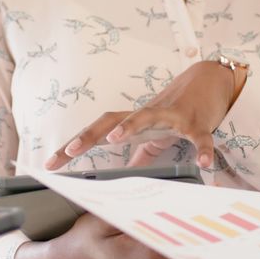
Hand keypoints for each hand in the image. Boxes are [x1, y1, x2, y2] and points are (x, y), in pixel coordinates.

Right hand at [15, 213, 189, 258]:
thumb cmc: (85, 241)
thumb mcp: (99, 220)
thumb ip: (129, 211)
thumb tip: (158, 200)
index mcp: (139, 255)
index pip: (177, 235)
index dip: (191, 215)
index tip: (201, 197)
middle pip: (190, 244)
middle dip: (198, 221)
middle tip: (208, 197)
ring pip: (193, 253)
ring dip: (197, 231)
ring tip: (200, 206)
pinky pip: (188, 258)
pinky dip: (191, 241)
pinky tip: (188, 222)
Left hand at [45, 60, 246, 169]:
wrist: (209, 81)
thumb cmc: (177, 111)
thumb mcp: (153, 136)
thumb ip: (138, 156)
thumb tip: (124, 176)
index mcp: (132, 122)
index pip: (96, 131)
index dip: (72, 145)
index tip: (49, 164)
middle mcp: (146, 116)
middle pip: (111, 120)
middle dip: (88, 135)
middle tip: (69, 152)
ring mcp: (171, 116)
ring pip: (147, 117)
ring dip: (130, 126)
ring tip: (114, 139)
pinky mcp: (197, 122)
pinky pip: (200, 137)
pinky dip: (203, 150)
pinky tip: (204, 164)